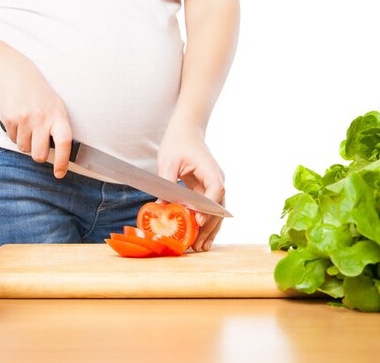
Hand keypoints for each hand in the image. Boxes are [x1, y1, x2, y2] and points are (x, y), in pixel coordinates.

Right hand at [0, 54, 71, 178]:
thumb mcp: (56, 106)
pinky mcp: (9, 119)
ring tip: (27, 125)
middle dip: (38, 154)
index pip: (64, 142)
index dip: (63, 161)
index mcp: (58, 115)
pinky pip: (13, 140)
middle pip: (39, 155)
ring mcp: (25, 119)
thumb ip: (58, 127)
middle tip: (38, 143)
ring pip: (24, 149)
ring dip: (25, 143)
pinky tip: (18, 120)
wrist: (15, 74)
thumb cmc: (39, 94)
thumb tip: (61, 153)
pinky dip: (15, 135)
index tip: (60, 174)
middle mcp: (42, 118)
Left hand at [157, 120, 224, 251]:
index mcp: (210, 169)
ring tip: (201, 248)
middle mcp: (217, 179)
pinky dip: (205, 224)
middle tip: (197, 245)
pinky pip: (209, 210)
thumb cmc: (177, 142)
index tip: (198, 220)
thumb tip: (161, 207)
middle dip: (209, 227)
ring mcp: (214, 186)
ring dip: (210, 230)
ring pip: (216, 212)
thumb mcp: (168, 161)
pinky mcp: (207, 190)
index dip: (209, 206)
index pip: (216, 189)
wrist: (186, 131)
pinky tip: (201, 239)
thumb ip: (167, 183)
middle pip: (219, 207)